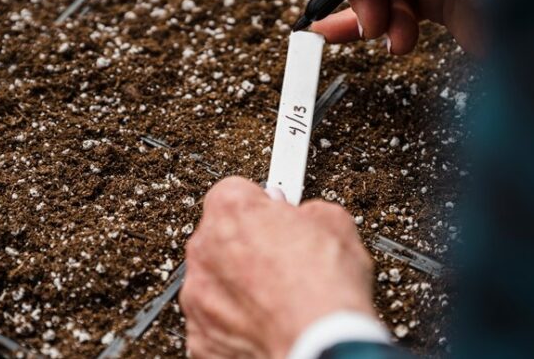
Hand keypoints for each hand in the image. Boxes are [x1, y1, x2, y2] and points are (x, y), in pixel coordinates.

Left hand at [180, 177, 375, 358]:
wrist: (321, 342)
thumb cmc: (325, 287)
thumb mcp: (334, 221)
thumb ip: (307, 211)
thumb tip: (309, 217)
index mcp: (231, 209)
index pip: (236, 191)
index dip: (263, 205)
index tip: (279, 215)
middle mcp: (205, 248)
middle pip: (221, 235)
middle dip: (249, 243)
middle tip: (286, 257)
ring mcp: (199, 295)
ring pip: (216, 279)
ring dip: (240, 283)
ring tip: (281, 293)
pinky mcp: (202, 335)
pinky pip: (216, 317)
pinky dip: (237, 319)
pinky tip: (269, 319)